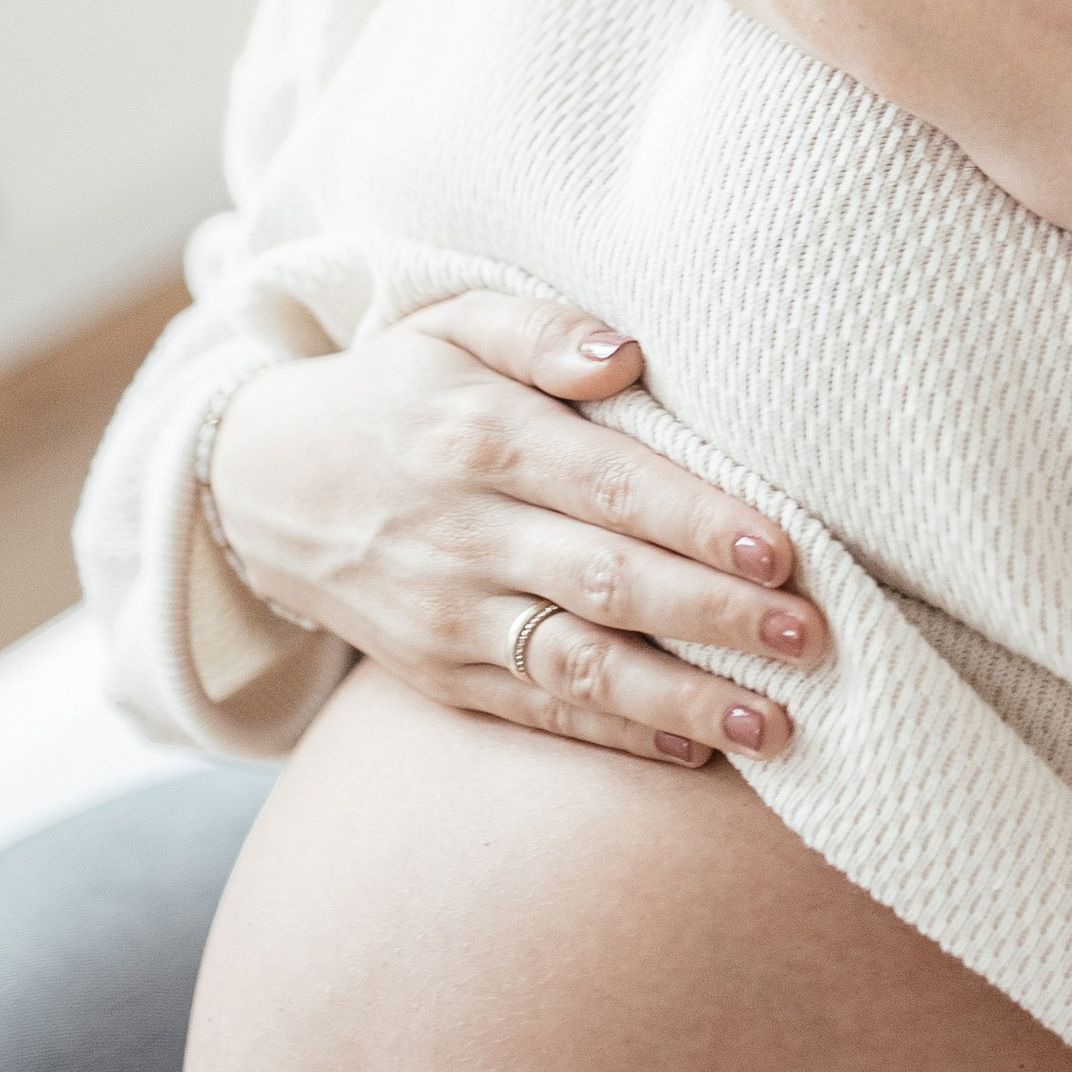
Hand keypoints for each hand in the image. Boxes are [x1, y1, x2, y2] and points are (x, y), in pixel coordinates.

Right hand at [206, 293, 822, 766]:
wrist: (262, 485)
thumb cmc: (398, 391)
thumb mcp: (452, 325)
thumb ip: (543, 332)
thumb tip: (627, 355)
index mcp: (482, 437)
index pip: (611, 485)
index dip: (696, 521)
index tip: (780, 551)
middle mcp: (465, 534)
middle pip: (609, 583)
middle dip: (715, 616)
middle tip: (808, 639)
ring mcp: (449, 616)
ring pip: (580, 665)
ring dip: (681, 698)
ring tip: (775, 724)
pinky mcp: (438, 676)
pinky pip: (537, 711)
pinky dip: (616, 734)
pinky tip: (695, 745)